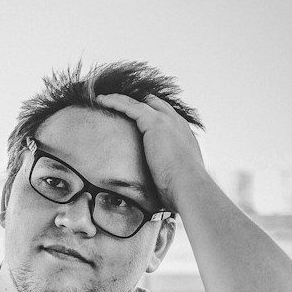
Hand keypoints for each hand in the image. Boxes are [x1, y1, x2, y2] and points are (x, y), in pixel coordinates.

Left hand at [95, 91, 206, 211]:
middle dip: (137, 102)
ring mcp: (166, 121)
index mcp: (183, 136)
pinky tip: (102, 101)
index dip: (150, 114)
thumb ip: (169, 177)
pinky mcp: (154, 123)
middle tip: (119, 103)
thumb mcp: (178, 179)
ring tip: (103, 99)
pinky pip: (130, 106)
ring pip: (139, 102)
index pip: (166, 118)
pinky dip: (115, 102)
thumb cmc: (183, 190)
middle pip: (154, 103)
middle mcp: (176, 123)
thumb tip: (163, 193)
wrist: (189, 186)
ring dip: (121, 99)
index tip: (136, 116)